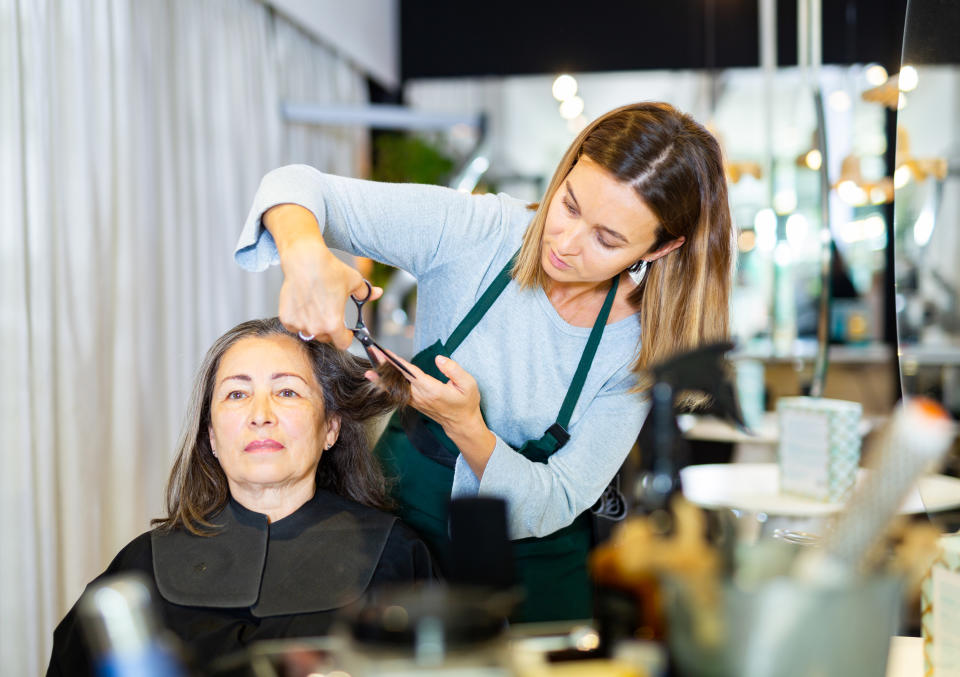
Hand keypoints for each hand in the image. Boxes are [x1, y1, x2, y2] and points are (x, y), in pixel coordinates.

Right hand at [265, 204, 381, 349]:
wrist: (305, 260)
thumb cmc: (329, 270)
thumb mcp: (354, 282)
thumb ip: (366, 293)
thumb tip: (378, 293)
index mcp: (333, 324)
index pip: (342, 344)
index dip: (346, 337)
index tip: (346, 331)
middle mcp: (315, 328)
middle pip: (326, 338)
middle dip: (330, 329)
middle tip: (330, 313)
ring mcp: (299, 324)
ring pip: (310, 332)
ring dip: (314, 325)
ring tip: (316, 306)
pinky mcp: (286, 318)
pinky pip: (295, 326)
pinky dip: (299, 319)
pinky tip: (303, 305)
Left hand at [366, 348, 496, 475]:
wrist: (462, 423)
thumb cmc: (466, 402)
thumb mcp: (468, 384)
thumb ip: (454, 370)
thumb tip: (439, 358)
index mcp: (432, 389)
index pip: (411, 373)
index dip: (397, 362)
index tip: (386, 353)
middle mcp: (421, 396)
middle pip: (398, 379)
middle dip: (385, 366)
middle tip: (372, 352)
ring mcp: (416, 401)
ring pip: (395, 388)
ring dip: (382, 377)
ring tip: (370, 368)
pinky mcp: (415, 403)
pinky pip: (398, 394)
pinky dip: (387, 386)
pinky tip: (380, 380)